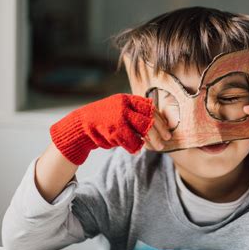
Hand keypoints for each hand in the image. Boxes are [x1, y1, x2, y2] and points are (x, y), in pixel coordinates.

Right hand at [50, 93, 171, 164]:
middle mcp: (124, 106)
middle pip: (149, 118)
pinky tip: (138, 149)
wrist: (81, 125)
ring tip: (158, 147)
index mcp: (127, 99)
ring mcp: (119, 118)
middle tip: (167, 138)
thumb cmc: (104, 119)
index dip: (160, 118)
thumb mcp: (119, 109)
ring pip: (143, 129)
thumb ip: (134, 112)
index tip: (167, 127)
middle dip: (160, 130)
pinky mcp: (115, 131)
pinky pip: (132, 141)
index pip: (150, 107)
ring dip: (152, 140)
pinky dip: (136, 147)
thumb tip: (156, 120)